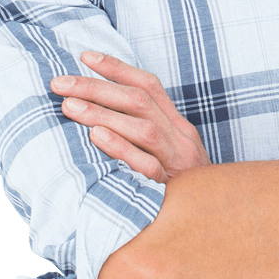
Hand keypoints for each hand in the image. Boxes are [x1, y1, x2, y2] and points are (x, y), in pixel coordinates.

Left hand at [51, 51, 212, 182]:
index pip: (148, 85)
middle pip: (139, 101)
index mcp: (177, 125)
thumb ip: (144, 132)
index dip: (117, 68)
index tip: (84, 56)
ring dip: (103, 113)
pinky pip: (145, 166)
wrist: (218, 222)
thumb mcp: (170, 154)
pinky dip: (120, 148)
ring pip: (142, 128)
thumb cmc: (181, 188)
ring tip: (68, 106)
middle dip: (97, 87)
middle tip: (60, 83)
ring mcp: (177, 162)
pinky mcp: (169, 189)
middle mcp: (180, 138)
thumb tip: (101, 113)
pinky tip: (96, 137)